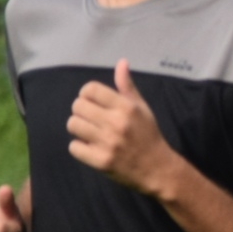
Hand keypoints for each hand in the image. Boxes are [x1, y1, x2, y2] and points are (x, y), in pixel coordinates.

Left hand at [66, 61, 176, 196]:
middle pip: (77, 106)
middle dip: (82, 112)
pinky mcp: (100, 160)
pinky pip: (74, 147)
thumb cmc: (148, 135)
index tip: (93, 103)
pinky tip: (92, 148)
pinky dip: (80, 148)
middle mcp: (116, 123)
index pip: (89, 90)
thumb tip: (122, 62)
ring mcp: (107, 143)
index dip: (87, 95)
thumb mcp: (142, 109)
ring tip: (91, 134)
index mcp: (126, 107)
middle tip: (93, 120)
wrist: (159, 169)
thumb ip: (127, 87)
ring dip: (79, 129)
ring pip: (73, 125)